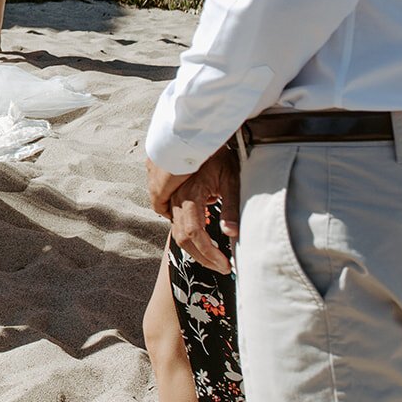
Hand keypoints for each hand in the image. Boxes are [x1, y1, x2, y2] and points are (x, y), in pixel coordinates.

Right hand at [167, 147, 241, 273]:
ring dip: (194, 248)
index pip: (194, 233)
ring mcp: (169, 196)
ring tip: (213, 257)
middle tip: (221, 267)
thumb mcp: (232, 180)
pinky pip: (173, 221)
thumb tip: (231, 234)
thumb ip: (232, 207)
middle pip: (182, 237)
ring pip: (176, 231)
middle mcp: (175, 198)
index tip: (225, 265)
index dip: (208, 253)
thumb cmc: (219, 155)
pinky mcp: (169, 195)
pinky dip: (186, 234)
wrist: (199, 135)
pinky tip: (201, 237)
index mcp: (191, 194)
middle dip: (201, 257)